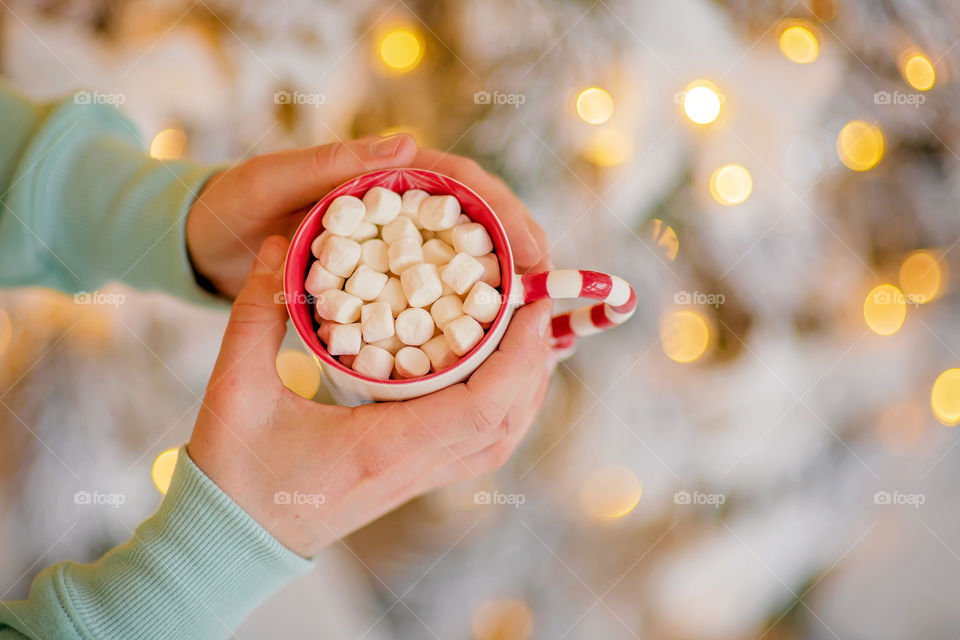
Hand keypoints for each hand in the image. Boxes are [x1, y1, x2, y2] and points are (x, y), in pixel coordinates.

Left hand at [185, 137, 552, 297]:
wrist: (206, 246)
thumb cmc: (233, 204)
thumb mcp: (274, 180)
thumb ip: (332, 164)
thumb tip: (408, 145)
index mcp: (385, 177)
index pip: (462, 184)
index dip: (505, 212)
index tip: (533, 248)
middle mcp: (400, 211)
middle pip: (477, 227)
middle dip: (519, 255)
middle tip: (548, 296)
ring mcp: (395, 249)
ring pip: (463, 266)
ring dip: (501, 292)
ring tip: (533, 327)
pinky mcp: (385, 284)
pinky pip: (434, 299)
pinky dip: (464, 319)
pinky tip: (487, 347)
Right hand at [187, 236, 555, 556]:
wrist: (229, 541)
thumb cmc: (231, 472)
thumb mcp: (235, 387)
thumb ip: (254, 312)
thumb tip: (275, 244)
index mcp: (381, 445)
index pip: (480, 405)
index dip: (519, 355)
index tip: (530, 304)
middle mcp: (412, 468)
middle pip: (504, 422)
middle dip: (533, 363)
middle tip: (536, 306)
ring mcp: (415, 481)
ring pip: (498, 441)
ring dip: (524, 390)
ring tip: (528, 337)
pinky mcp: (409, 482)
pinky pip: (477, 449)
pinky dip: (501, 412)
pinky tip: (496, 379)